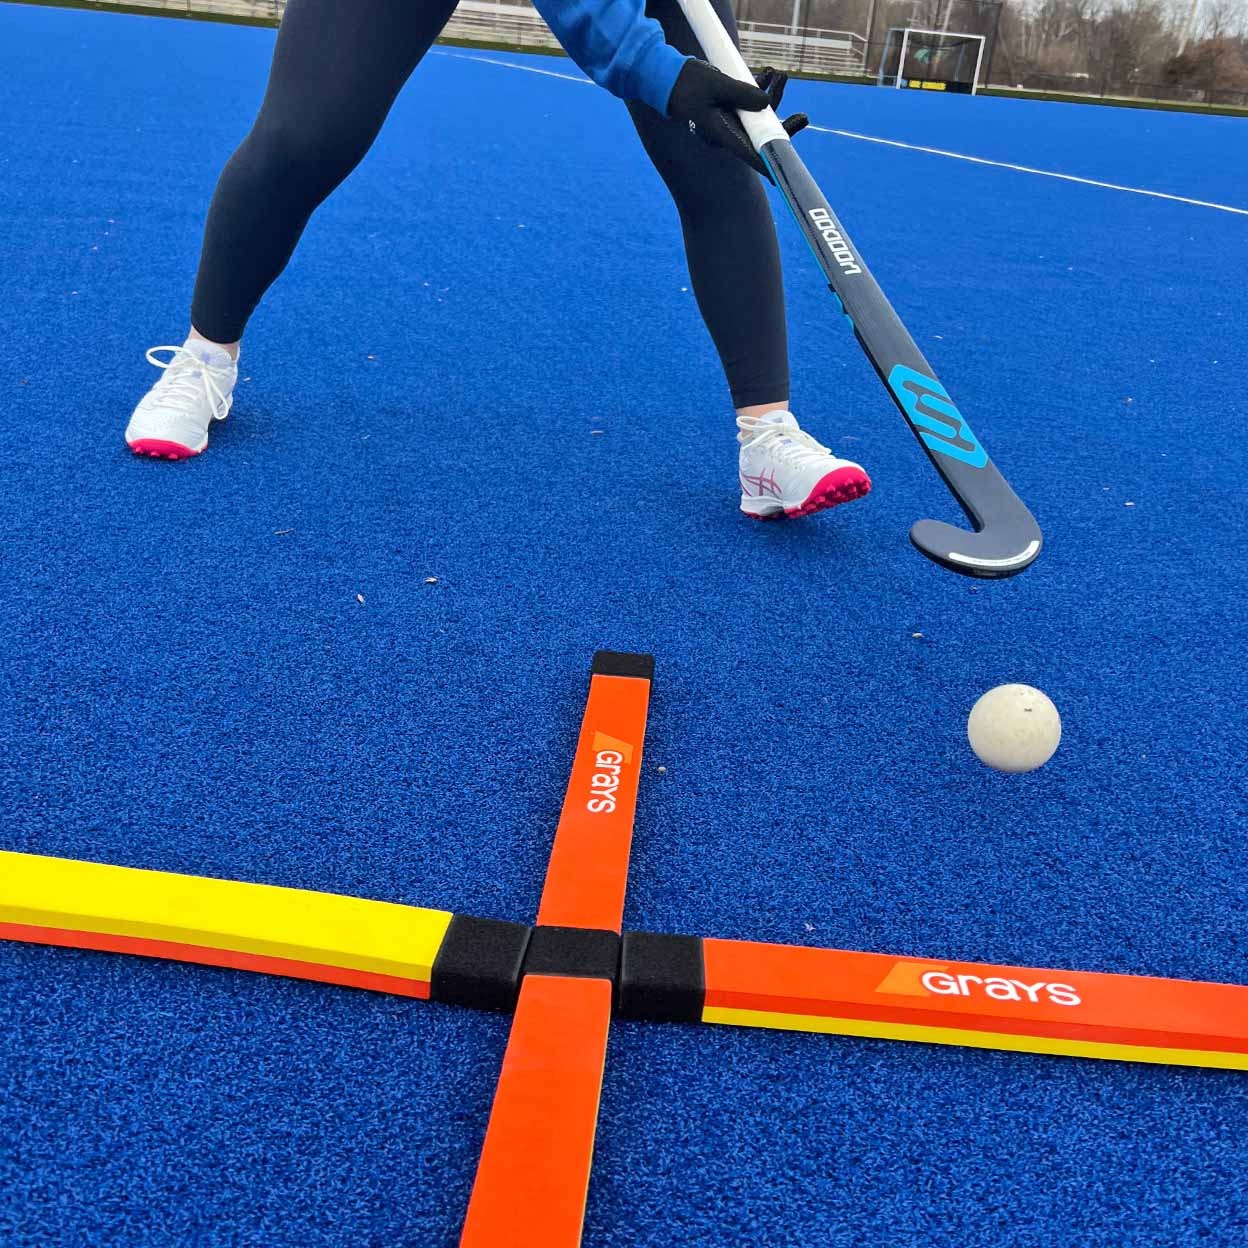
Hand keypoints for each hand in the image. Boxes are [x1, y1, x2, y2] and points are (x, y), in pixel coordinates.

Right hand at [666, 60, 807, 177]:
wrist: (669, 79)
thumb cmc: (688, 85)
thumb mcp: (716, 85)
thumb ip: (742, 94)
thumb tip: (767, 103)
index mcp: (723, 135)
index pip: (750, 154)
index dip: (769, 164)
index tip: (784, 176)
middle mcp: (730, 132)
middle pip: (761, 137)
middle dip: (783, 127)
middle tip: (802, 118)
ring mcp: (731, 122)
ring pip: (760, 118)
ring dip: (773, 98)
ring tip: (779, 75)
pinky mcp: (732, 109)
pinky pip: (752, 105)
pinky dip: (762, 91)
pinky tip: (768, 75)